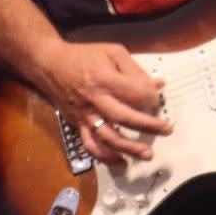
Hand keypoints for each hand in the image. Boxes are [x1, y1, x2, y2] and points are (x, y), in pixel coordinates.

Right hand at [36, 40, 169, 167]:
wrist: (49, 63)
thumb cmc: (82, 56)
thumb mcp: (111, 52)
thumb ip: (135, 70)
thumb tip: (157, 84)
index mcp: (103, 78)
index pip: (133, 92)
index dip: (151, 97)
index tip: (159, 97)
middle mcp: (94, 99)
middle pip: (123, 117)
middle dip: (148, 125)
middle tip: (166, 130)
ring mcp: (85, 114)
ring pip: (107, 137)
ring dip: (129, 148)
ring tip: (147, 154)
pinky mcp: (77, 124)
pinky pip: (91, 145)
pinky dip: (106, 157)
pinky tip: (121, 162)